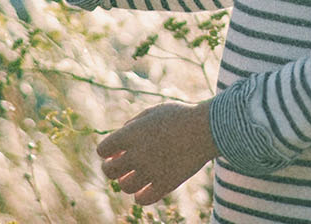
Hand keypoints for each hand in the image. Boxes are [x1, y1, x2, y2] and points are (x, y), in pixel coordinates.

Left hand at [98, 100, 217, 205]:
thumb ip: (133, 125)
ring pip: (125, 186)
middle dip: (112, 168)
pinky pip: (143, 199)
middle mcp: (137, 154)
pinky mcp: (165, 184)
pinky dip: (141, 195)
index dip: (108, 150)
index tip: (116, 149)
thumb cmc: (180, 116)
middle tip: (122, 164)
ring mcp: (151, 171)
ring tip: (136, 174)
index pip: (103, 150)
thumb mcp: (153, 112)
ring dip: (126, 181)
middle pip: (109, 171)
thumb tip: (120, 140)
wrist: (207, 128)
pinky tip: (146, 188)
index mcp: (131, 134)